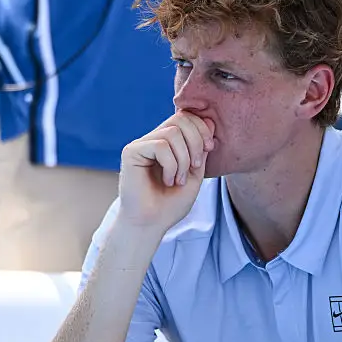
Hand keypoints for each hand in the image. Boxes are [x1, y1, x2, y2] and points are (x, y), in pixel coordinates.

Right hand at [117, 112, 214, 234]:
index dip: (202, 128)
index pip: (186, 117)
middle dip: (196, 140)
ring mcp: (141, 145)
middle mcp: (154, 140)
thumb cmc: (171, 204)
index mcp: (168, 143)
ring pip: (172, 132)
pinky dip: (171, 165)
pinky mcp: (131, 152)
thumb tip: (209, 122)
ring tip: (179, 180)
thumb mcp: (195, 174)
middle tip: (196, 166)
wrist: (151, 224)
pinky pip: (160, 146)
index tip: (210, 149)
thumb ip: (201, 150)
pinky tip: (168, 180)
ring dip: (184, 159)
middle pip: (180, 118)